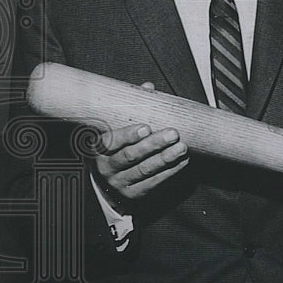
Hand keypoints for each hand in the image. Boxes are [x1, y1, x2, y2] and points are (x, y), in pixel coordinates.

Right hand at [93, 84, 189, 208]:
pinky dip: (170, 171)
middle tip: (172, 133)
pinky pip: (154, 183)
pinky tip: (182, 161)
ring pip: (144, 170)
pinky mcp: (135, 194)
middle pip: (129, 156)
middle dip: (153, 144)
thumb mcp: (116, 131)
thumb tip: (147, 87)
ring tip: (181, 147)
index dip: (127, 135)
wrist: (108, 186)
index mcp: (100, 149)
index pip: (110, 142)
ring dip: (165, 158)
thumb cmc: (116, 150)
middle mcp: (107, 167)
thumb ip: (130, 109)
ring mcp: (121, 183)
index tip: (145, 127)